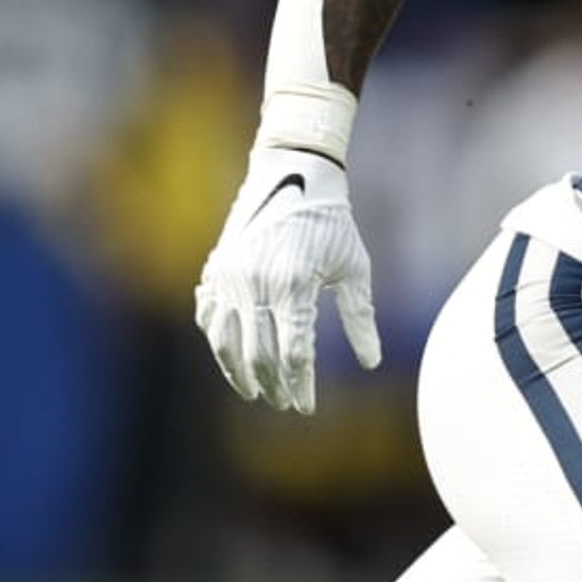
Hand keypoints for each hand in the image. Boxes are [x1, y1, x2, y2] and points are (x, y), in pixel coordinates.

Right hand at [192, 148, 384, 412]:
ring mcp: (230, 277)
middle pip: (259, 356)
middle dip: (274, 386)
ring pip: (227, 342)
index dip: (300, 386)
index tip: (307, 407)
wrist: (293, 173)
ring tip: (256, 392)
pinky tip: (231, 357)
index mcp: (292, 286)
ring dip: (240, 373)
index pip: (293, 354)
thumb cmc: (332, 223)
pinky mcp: (216, 269)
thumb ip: (360, 317)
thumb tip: (372, 363)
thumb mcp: (354, 267)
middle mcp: (255, 284)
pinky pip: (209, 316)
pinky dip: (219, 341)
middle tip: (286, 403)